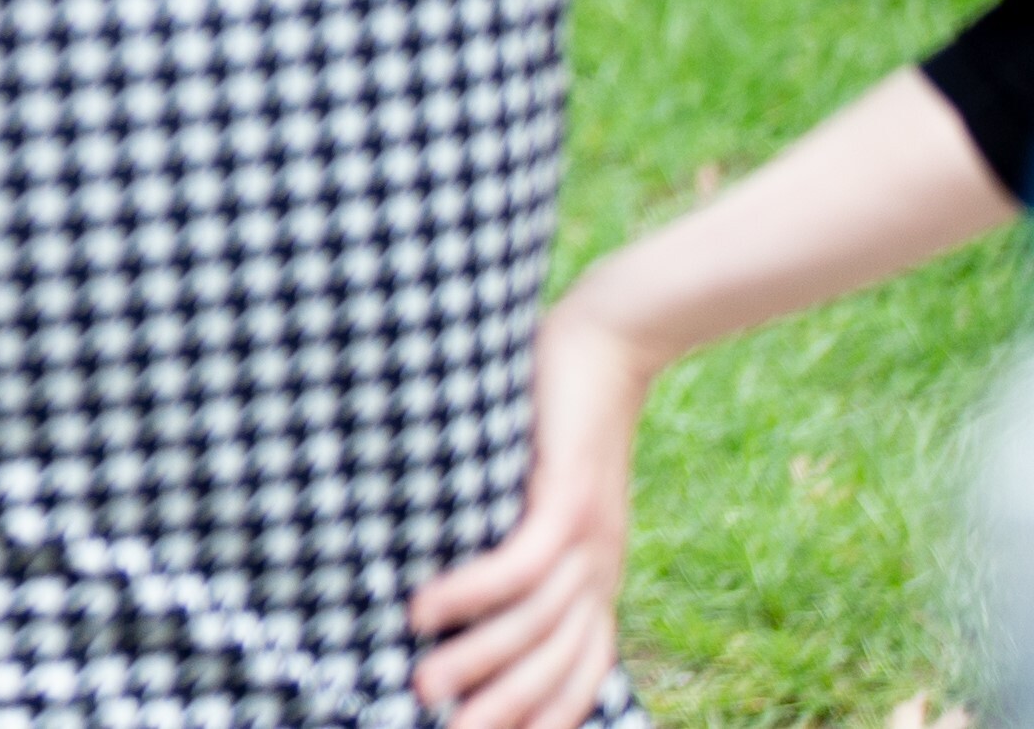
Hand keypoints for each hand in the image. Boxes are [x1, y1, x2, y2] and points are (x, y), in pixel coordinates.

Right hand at [409, 287, 648, 728]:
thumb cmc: (556, 411)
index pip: (580, 671)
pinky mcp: (567, 499)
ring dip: (477, 661)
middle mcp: (600, 569)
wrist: (609, 341)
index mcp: (598, 575)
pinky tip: (426, 606)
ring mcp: (589, 538)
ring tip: (424, 683)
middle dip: (504, 709)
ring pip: (534, 625)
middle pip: (555, 665)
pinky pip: (520, 566)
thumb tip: (464, 574)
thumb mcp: (543, 488)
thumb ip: (521, 534)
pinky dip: (472, 592)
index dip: (545, 715)